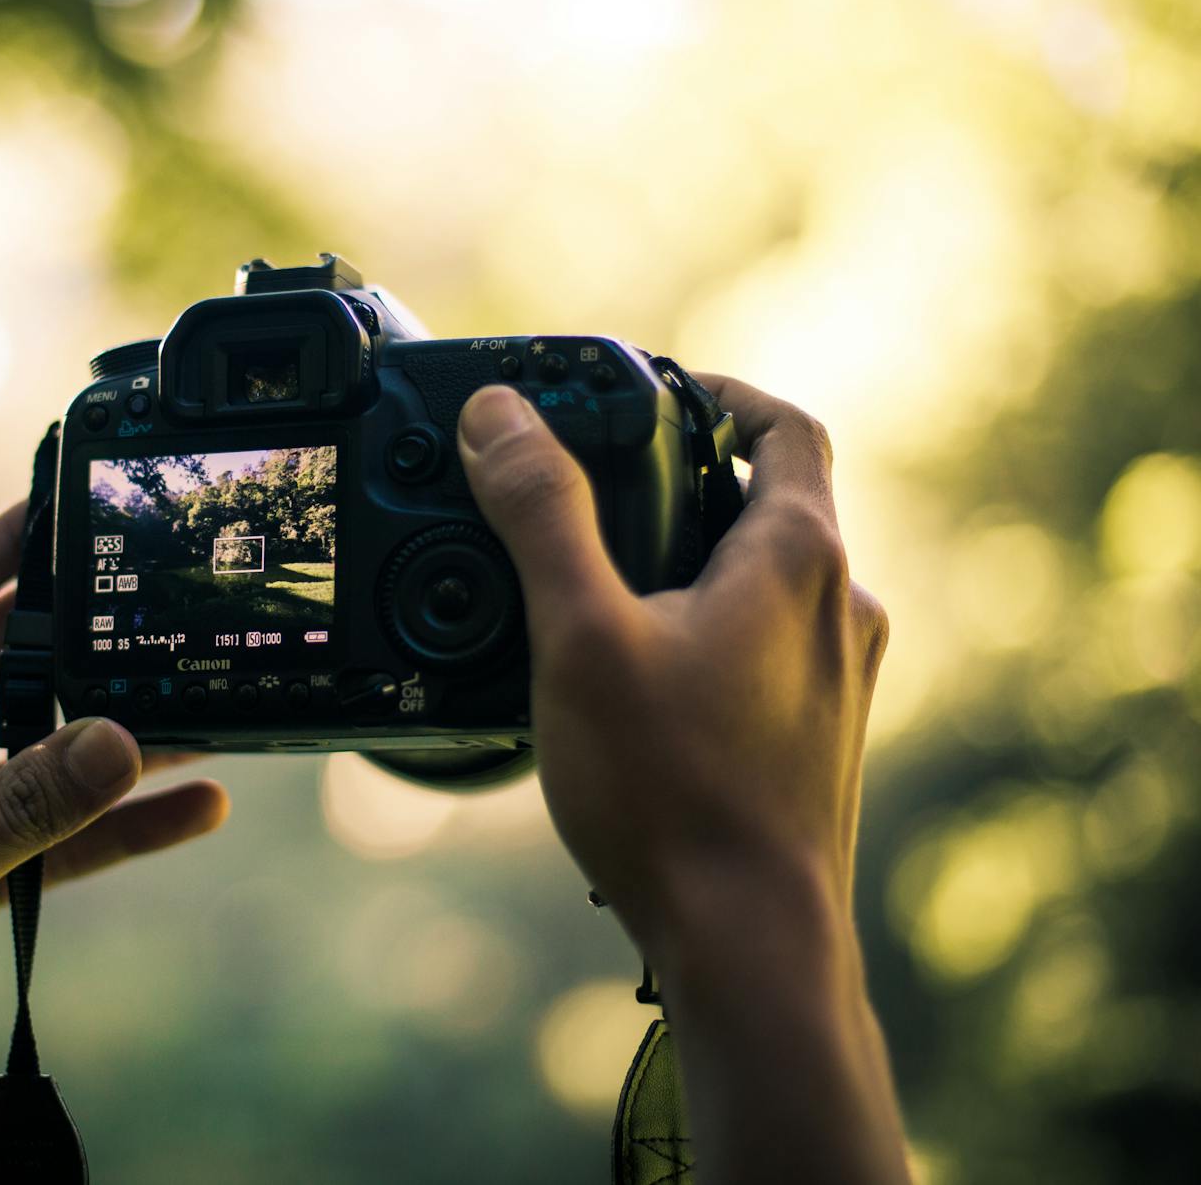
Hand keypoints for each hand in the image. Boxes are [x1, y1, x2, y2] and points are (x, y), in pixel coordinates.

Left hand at [0, 506, 227, 1184]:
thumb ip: (22, 813)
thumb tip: (120, 740)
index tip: (58, 501)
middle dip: (72, 631)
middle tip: (151, 589)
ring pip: (37, 753)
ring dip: (111, 736)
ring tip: (201, 705)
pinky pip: (53, 834)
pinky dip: (115, 825)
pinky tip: (189, 810)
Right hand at [458, 378, 906, 1184]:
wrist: (748, 943)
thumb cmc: (673, 793)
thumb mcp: (580, 635)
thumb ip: (541, 513)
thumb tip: (498, 415)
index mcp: (799, 558)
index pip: (785, 425)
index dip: (720, 391)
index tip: (651, 393)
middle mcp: (838, 609)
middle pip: (773, 500)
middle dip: (684, 481)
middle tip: (596, 490)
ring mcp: (837, 681)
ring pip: (767, 581)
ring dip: (694, 561)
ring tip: (598, 586)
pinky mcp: (817, 739)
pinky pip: (764, 648)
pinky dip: (707, 629)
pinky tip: (635, 677)